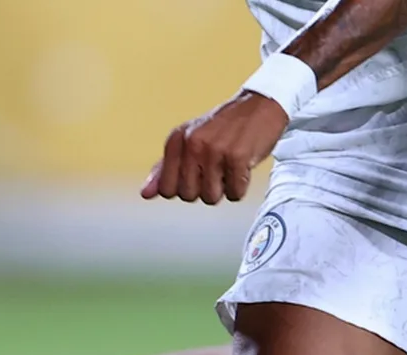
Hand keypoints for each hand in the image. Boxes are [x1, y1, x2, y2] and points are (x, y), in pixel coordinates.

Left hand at [142, 92, 291, 204]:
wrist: (260, 104)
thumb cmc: (224, 126)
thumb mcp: (189, 141)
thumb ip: (165, 168)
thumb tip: (145, 194)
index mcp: (176, 140)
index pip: (167, 189)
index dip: (184, 188)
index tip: (197, 173)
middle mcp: (192, 144)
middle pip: (188, 196)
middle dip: (204, 189)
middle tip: (217, 169)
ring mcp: (215, 150)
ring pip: (211, 197)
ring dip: (224, 188)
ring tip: (229, 167)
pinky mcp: (238, 156)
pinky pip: (234, 193)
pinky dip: (241, 186)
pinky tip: (243, 167)